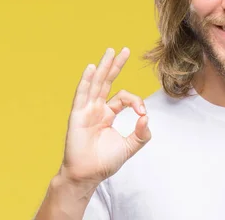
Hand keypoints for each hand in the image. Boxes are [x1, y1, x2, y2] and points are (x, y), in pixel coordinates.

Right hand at [59, 47, 150, 187]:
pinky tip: (92, 68)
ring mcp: (86, 110)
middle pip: (107, 82)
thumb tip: (147, 118)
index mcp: (107, 114)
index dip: (135, 101)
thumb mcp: (129, 147)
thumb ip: (141, 134)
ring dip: (103, 67)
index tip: (142, 113)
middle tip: (124, 50)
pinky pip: (82, 94)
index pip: (123, 97)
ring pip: (95, 84)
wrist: (87, 174)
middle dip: (116, 65)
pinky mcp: (77, 115)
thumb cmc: (104, 162)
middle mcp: (96, 108)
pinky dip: (86, 81)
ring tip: (110, 51)